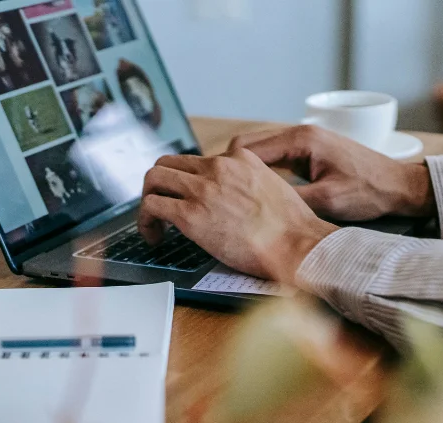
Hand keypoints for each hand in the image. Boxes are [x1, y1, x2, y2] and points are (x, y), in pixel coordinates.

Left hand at [139, 148, 339, 281]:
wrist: (297, 244)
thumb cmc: (292, 228)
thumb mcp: (274, 187)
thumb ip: (249, 183)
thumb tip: (233, 200)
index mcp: (239, 158)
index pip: (197, 160)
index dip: (186, 181)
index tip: (186, 198)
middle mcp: (217, 167)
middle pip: (168, 163)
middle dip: (159, 186)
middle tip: (161, 208)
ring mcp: (202, 188)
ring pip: (154, 178)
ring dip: (148, 200)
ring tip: (154, 223)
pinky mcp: (190, 214)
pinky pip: (151, 206)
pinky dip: (145, 221)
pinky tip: (155, 237)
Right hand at [229, 125, 434, 221]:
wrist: (399, 186)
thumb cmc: (370, 191)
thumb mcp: (327, 201)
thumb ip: (290, 199)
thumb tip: (255, 207)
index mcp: (302, 140)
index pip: (247, 148)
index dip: (226, 169)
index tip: (215, 190)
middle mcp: (300, 134)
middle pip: (248, 146)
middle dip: (230, 170)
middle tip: (218, 194)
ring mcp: (304, 141)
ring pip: (259, 153)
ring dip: (244, 171)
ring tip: (232, 196)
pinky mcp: (308, 152)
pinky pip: (274, 159)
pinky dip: (261, 173)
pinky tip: (255, 193)